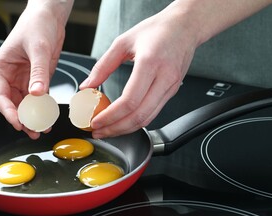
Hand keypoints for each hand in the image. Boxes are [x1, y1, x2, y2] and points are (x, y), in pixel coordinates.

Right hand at [0, 1, 71, 138]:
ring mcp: (24, 79)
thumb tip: (37, 93)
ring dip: (33, 117)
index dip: (9, 112)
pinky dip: (44, 108)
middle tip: (33, 131)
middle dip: (22, 119)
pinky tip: (49, 117)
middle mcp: (10, 76)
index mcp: (1, 68)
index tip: (19, 123)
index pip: (0, 96)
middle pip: (13, 104)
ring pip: (26, 104)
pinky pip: (39, 98)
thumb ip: (38, 72)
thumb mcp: (38, 49)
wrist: (50, 18)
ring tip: (42, 129)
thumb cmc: (36, 25)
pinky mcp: (38, 80)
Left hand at [80, 0, 271, 138]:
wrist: (184, 26)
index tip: (96, 121)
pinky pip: (153, 112)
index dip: (111, 116)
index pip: (130, 101)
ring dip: (126, 129)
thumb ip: (103, 66)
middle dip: (116, 129)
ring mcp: (171, 87)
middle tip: (99, 132)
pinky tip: (123, 120)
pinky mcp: (172, 91)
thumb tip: (87, 85)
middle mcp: (164, 78)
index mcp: (150, 63)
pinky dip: (136, 121)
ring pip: (148, 119)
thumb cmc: (157, 30)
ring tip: (108, 130)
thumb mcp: (123, 42)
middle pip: (139, 116)